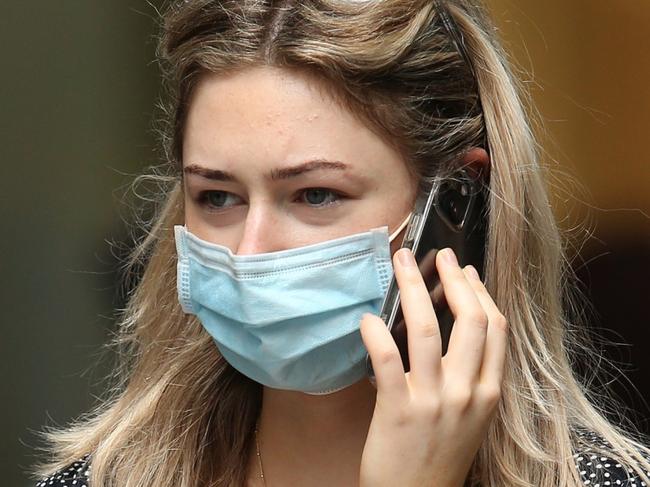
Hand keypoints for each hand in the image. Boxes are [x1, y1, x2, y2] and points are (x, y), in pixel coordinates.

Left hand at [359, 248, 507, 486]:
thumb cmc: (440, 455)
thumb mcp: (471, 417)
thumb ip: (470, 376)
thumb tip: (453, 328)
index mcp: (489, 393)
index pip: (495, 328)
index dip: (480, 292)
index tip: (466, 271)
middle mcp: (467, 393)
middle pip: (469, 319)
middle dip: (453, 279)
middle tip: (438, 255)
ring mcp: (433, 401)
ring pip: (426, 330)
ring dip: (413, 288)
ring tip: (400, 263)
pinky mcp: (398, 410)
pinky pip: (387, 359)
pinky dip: (376, 333)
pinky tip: (368, 318)